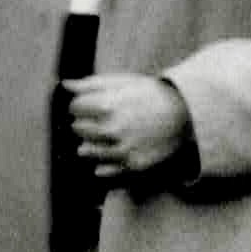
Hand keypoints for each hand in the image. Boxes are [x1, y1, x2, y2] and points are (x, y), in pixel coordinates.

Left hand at [65, 72, 192, 178]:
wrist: (185, 115)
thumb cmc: (151, 95)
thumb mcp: (124, 82)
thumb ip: (92, 84)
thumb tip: (65, 85)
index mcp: (107, 106)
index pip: (74, 107)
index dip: (82, 104)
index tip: (93, 104)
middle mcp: (112, 129)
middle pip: (77, 128)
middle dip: (85, 122)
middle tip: (103, 118)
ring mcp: (121, 149)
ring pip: (85, 150)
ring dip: (91, 142)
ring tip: (110, 133)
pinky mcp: (131, 165)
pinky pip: (102, 169)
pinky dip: (103, 161)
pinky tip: (115, 148)